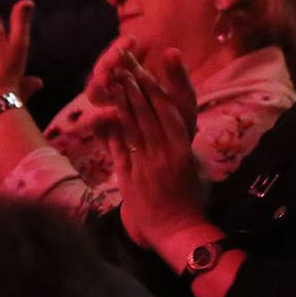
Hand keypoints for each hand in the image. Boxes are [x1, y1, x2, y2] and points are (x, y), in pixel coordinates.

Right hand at [86, 39, 196, 139]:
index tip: (132, 40)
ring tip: (110, 80)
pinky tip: (111, 113)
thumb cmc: (180, 122)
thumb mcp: (183, 98)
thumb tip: (172, 51)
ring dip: (98, 84)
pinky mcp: (105, 134)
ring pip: (94, 94)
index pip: (118, 58)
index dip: (121, 48)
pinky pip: (93, 125)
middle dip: (106, 63)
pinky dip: (97, 117)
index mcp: (132, 80)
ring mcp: (108, 112)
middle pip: (101, 72)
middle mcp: (116, 93)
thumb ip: (178, 77)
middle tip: (116, 58)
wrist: (178, 156)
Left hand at [105, 49, 207, 250]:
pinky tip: (102, 114)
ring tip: (112, 81)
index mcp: (183, 149)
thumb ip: (182, 145)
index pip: (167, 112)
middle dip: (133, 87)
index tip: (144, 71)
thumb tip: (177, 125)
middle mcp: (164, 153)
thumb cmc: (190, 200)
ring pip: (130, 127)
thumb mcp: (193, 168)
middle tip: (123, 66)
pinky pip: (118, 149)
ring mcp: (145, 164)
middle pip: (146, 114)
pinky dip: (109, 130)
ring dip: (120, 102)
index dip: (154, 89)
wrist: (177, 230)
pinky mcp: (129, 177)